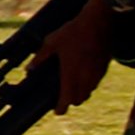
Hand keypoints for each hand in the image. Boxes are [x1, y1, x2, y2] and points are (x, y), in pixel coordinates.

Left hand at [43, 0, 116, 114]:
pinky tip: (83, 77)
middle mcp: (85, 77)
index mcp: (71, 73)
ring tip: (72, 88)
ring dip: (81, 94)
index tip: (57, 111)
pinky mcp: (104, 67)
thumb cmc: (73, 31)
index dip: (62, 108)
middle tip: (63, 98)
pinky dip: (89, 85)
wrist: (99, 22)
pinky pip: (96, 83)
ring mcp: (96, 73)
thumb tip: (29, 69)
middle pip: (79, 99)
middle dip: (71, 101)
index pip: (67, 98)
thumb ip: (40, 57)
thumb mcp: (52, 42)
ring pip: (89, 92)